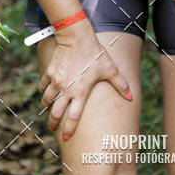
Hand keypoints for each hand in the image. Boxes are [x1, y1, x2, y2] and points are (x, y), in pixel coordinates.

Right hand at [38, 20, 131, 138]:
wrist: (76, 37)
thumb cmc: (95, 52)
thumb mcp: (110, 69)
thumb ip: (120, 84)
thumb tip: (131, 97)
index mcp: (80, 92)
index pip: (73, 118)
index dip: (69, 130)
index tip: (66, 138)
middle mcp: (66, 90)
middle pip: (55, 113)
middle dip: (53, 123)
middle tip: (53, 128)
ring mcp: (56, 81)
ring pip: (46, 100)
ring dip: (47, 108)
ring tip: (48, 111)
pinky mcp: (49, 72)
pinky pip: (42, 86)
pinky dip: (43, 91)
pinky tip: (45, 92)